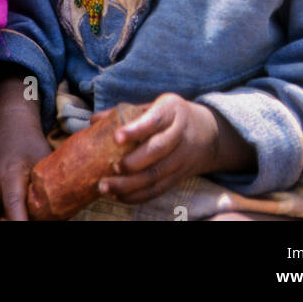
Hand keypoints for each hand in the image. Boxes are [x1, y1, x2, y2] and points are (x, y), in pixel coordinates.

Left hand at [94, 94, 223, 203]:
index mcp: (172, 110)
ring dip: (129, 185)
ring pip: (156, 175)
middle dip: (133, 163)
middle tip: (111, 168)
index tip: (117, 137)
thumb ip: (126, 112)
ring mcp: (180, 159)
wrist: (208, 134)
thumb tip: (94, 121)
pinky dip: (137, 196)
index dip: (136, 130)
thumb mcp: (155, 105)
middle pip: (158, 151)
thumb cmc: (171, 116)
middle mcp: (179, 134)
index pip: (155, 120)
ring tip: (105, 187)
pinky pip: (158, 190)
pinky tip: (118, 196)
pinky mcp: (178, 178)